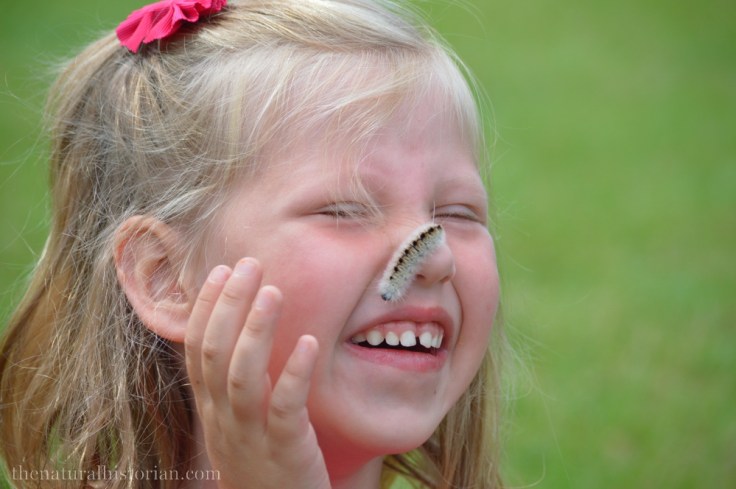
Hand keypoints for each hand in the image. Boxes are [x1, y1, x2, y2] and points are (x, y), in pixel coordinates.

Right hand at [185, 258, 330, 488]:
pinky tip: (310, 344)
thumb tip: (243, 333)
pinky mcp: (286, 451)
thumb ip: (238, 385)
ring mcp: (252, 436)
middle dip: (229, 305)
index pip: (197, 351)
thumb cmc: (264, 466)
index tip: (222, 271)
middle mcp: (224, 420)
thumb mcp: (240, 425)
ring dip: (257, 330)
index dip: (206, 309)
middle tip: (250, 265)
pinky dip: (294, 373)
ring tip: (273, 291)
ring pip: (243, 377)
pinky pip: (285, 409)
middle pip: (215, 355)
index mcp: (213, 409)